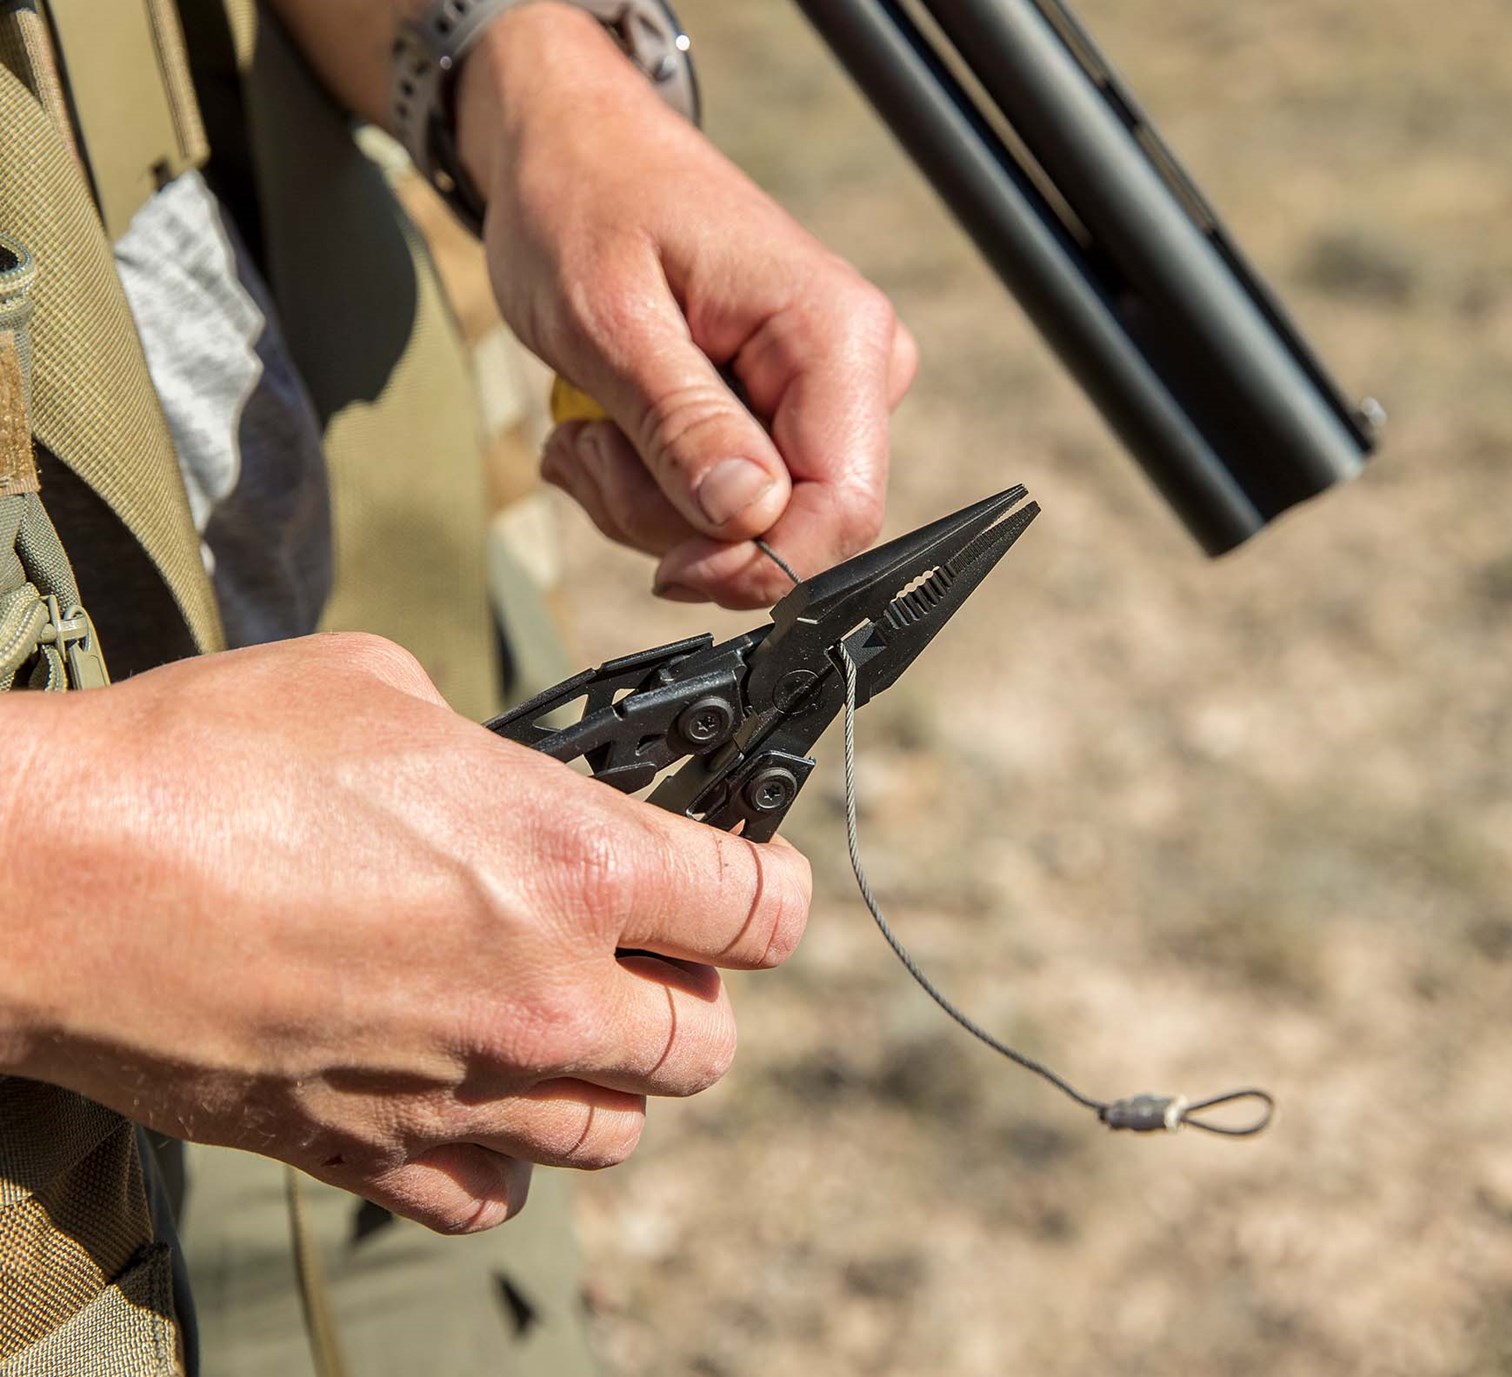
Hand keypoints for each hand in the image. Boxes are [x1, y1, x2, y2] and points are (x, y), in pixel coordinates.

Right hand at [0, 635, 809, 1233]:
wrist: (56, 880)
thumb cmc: (211, 758)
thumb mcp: (388, 691)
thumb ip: (496, 757)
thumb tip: (518, 786)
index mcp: (575, 861)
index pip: (762, 910)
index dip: (767, 886)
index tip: (746, 872)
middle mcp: (546, 995)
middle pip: (708, 1043)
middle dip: (695, 990)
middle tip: (641, 943)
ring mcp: (467, 1090)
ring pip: (620, 1131)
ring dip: (612, 1074)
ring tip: (555, 1014)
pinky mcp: (376, 1153)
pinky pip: (498, 1191)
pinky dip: (508, 1148)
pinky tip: (470, 1085)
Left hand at [458, 4, 918, 609]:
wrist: (571, 151)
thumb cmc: (582, 205)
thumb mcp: (609, 320)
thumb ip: (684, 424)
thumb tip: (753, 520)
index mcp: (834, 334)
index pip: (845, 508)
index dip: (760, 565)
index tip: (668, 567)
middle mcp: (851, 370)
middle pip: (790, 530)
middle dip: (673, 521)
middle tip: (590, 448)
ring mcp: (819, 397)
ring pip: (746, 531)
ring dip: (643, 502)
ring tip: (590, 426)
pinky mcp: (780, 417)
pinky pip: (722, 507)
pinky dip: (646, 489)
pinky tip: (607, 430)